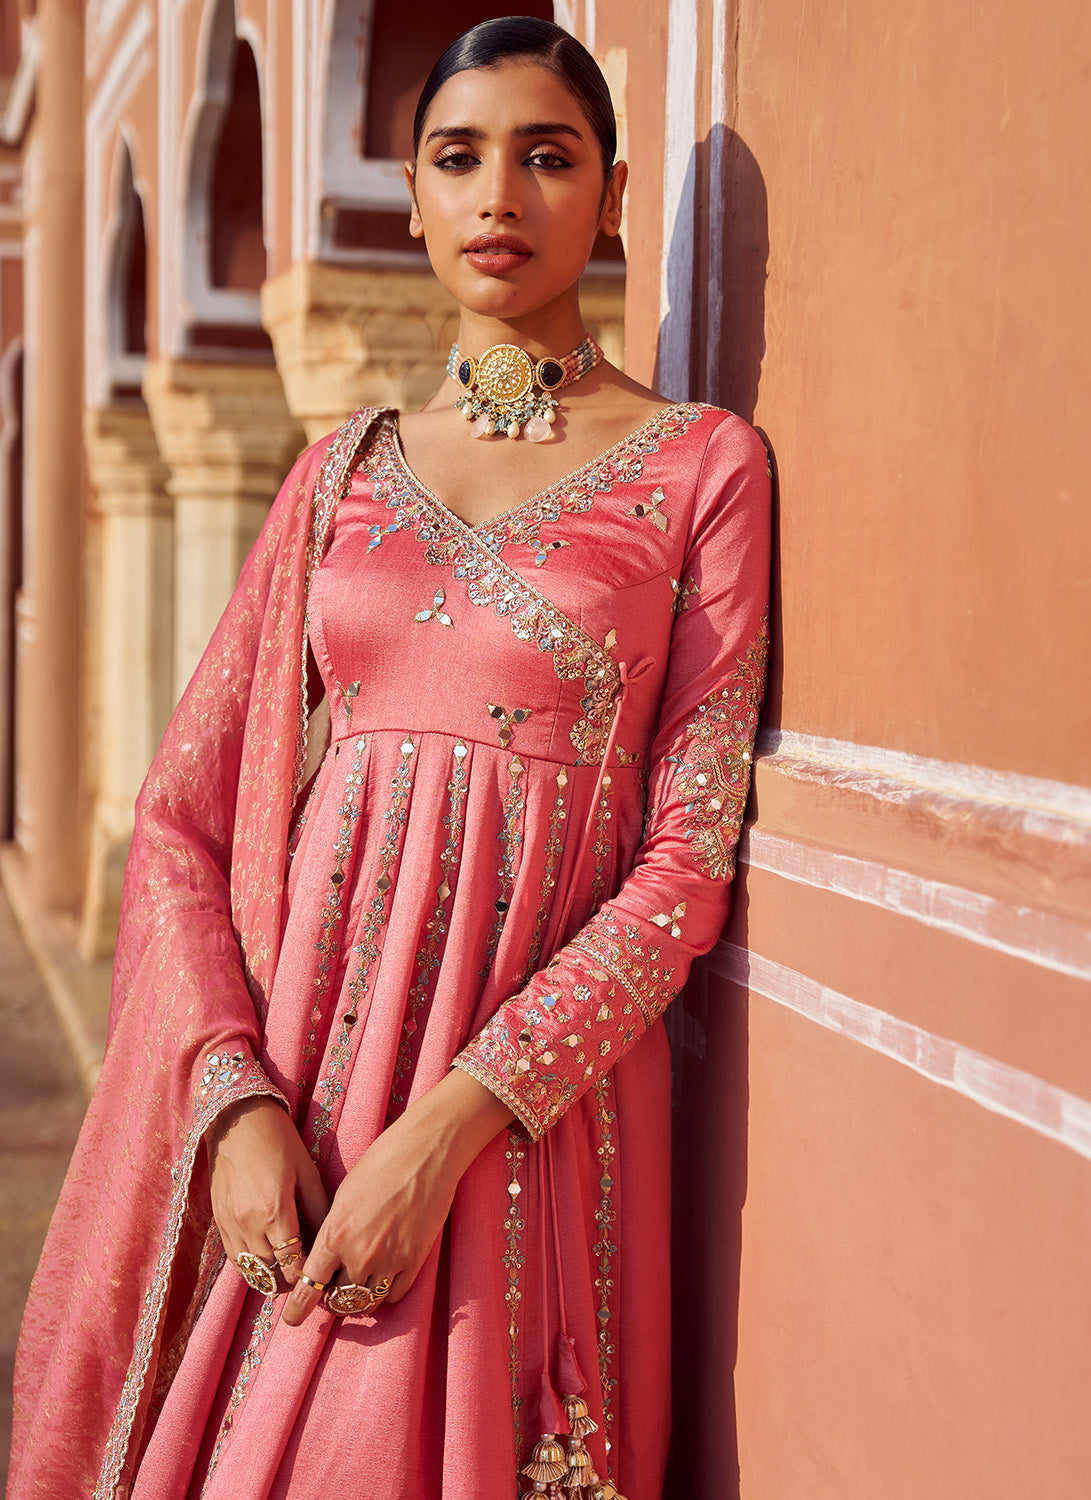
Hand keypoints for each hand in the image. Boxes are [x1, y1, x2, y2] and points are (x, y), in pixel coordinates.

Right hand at [207, 1096, 329, 1289]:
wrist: (238, 1120)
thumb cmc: (279, 1140)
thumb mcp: (307, 1171)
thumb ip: (318, 1209)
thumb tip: (330, 1239)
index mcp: (275, 1211)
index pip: (292, 1263)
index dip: (307, 1275)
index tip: (320, 1276)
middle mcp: (248, 1224)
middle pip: (271, 1274)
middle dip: (290, 1281)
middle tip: (307, 1278)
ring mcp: (230, 1225)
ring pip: (250, 1272)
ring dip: (269, 1278)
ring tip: (288, 1274)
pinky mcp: (218, 1221)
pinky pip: (235, 1259)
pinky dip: (251, 1267)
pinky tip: (267, 1261)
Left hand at [283, 1069, 512, 1324]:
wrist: (426, 1152)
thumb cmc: (382, 1162)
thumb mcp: (344, 1194)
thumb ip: (333, 1230)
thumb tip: (328, 1255)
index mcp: (335, 1234)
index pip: (309, 1286)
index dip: (298, 1308)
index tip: (292, 1318)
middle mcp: (360, 1254)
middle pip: (339, 1299)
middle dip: (332, 1299)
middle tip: (333, 1292)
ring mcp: (390, 1260)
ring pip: (368, 1302)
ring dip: (360, 1298)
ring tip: (359, 1286)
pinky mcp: (415, 1261)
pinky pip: (395, 1294)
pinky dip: (387, 1292)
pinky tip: (384, 1279)